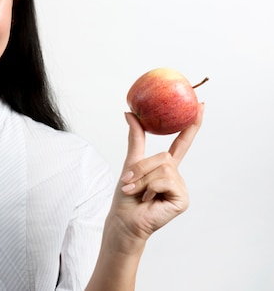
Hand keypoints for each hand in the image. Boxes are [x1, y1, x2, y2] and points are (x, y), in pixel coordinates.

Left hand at [108, 103, 204, 247]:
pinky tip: (149, 200)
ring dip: (144, 178)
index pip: (181, 142)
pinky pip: (166, 180)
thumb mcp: (130, 162)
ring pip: (164, 168)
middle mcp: (176, 175)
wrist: (124, 219)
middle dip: (142, 168)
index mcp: (166, 166)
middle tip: (129, 181)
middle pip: (164, 156)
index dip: (192, 125)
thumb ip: (135, 138)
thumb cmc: (126, 196)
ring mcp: (180, 187)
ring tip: (136, 191)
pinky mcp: (182, 198)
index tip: (201, 106)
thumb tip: (129, 112)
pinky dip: (151, 187)